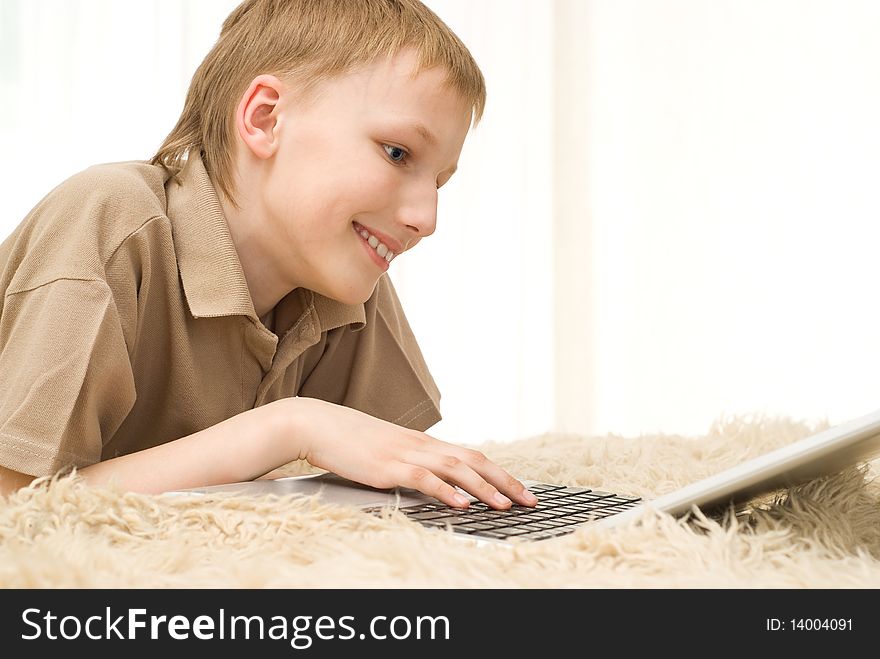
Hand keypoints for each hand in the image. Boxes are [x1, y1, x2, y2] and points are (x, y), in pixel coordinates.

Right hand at [286, 397, 537, 509]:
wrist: (316, 424)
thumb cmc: (349, 439)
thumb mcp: (387, 451)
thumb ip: (411, 464)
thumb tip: (432, 482)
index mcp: (424, 443)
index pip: (472, 456)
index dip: (500, 474)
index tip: (521, 490)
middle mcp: (421, 445)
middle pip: (474, 460)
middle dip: (505, 481)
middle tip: (530, 500)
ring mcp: (405, 453)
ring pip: (455, 468)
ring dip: (484, 488)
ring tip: (505, 506)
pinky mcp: (387, 466)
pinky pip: (423, 479)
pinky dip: (445, 491)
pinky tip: (461, 504)